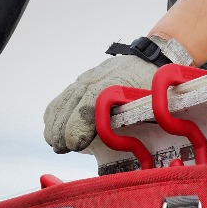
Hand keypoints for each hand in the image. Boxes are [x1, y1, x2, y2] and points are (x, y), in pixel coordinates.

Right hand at [42, 54, 159, 153]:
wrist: (151, 59)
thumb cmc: (154, 86)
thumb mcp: (153, 101)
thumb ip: (143, 117)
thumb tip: (140, 146)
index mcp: (113, 86)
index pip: (88, 107)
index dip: (78, 127)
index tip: (74, 145)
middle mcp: (95, 79)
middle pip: (70, 106)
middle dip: (62, 130)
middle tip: (61, 148)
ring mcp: (87, 78)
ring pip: (63, 101)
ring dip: (56, 124)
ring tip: (55, 143)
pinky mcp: (83, 80)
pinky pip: (63, 96)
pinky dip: (55, 113)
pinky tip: (52, 127)